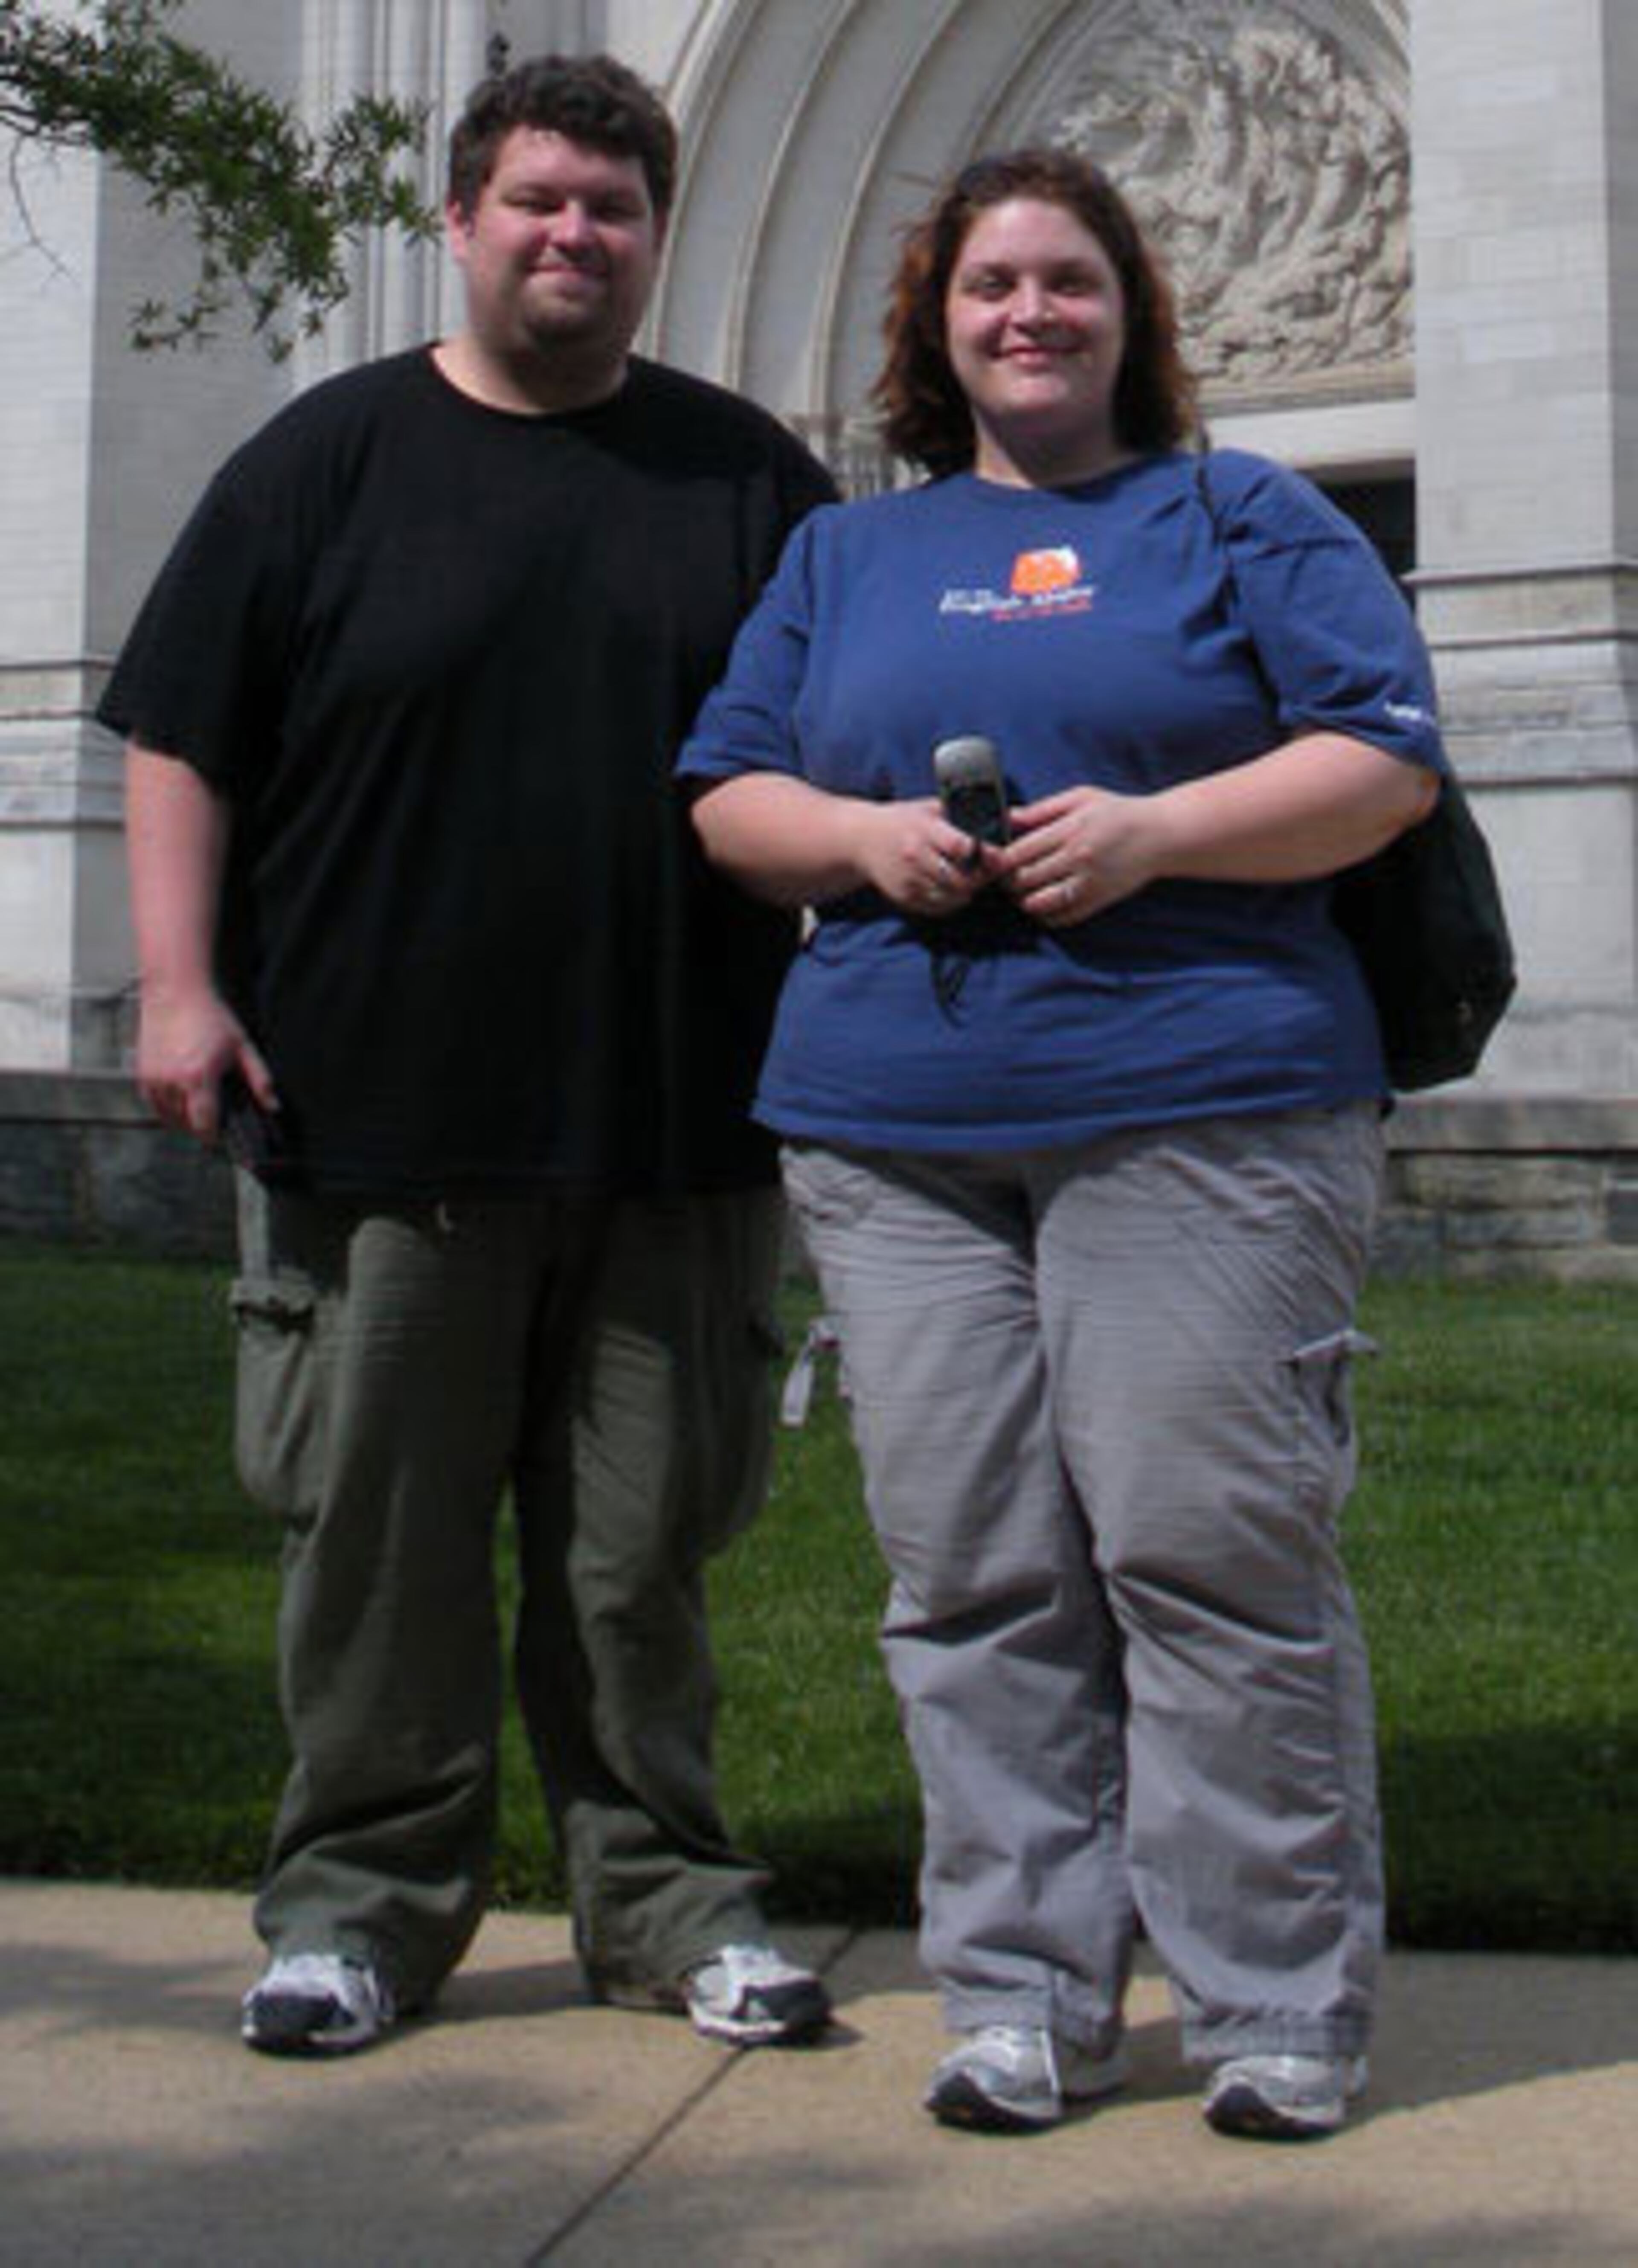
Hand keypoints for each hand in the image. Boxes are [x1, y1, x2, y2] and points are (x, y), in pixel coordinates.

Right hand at [136, 983, 277, 1145]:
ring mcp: (153, 1078)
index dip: (212, 1136)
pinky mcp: (141, 1073)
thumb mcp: (243, 1047)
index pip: (203, 1125)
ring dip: (181, 1118)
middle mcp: (172, 1082)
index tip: (219, 1137)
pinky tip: (179, 1098)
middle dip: (199, 1126)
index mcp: (198, 1078)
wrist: (175, 993)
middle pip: (185, 1123)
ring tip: (196, 1107)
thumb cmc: (211, 1017)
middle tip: (212, 1119)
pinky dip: (165, 1107)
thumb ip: (260, 1079)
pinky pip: (152, 1103)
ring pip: (166, 1116)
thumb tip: (273, 1106)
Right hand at [851, 798, 994, 919]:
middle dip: (980, 878)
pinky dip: (951, 902)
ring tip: (972, 881)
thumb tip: (1000, 819)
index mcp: (924, 830)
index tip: (996, 855)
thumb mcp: (928, 808)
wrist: (862, 839)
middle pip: (959, 878)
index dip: (983, 853)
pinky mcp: (903, 897)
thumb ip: (959, 815)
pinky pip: (937, 908)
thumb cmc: (902, 821)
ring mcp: (908, 879)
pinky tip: (954, 890)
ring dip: (967, 892)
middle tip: (988, 872)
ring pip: (951, 897)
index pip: (960, 846)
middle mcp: (915, 856)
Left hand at [995, 787, 1162, 928]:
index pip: (1018, 853)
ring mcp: (1088, 884)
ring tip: (1021, 889)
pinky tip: (1042, 901)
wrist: (1160, 836)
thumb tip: (1007, 817)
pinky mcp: (1097, 902)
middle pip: (1023, 880)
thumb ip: (1042, 809)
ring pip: (1038, 903)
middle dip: (1006, 880)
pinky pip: (1059, 919)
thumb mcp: (1080, 798)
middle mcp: (1078, 860)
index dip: (997, 859)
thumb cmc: (1117, 812)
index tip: (991, 858)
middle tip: (1004, 874)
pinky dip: (1043, 914)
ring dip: (1022, 899)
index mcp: (1070, 831)